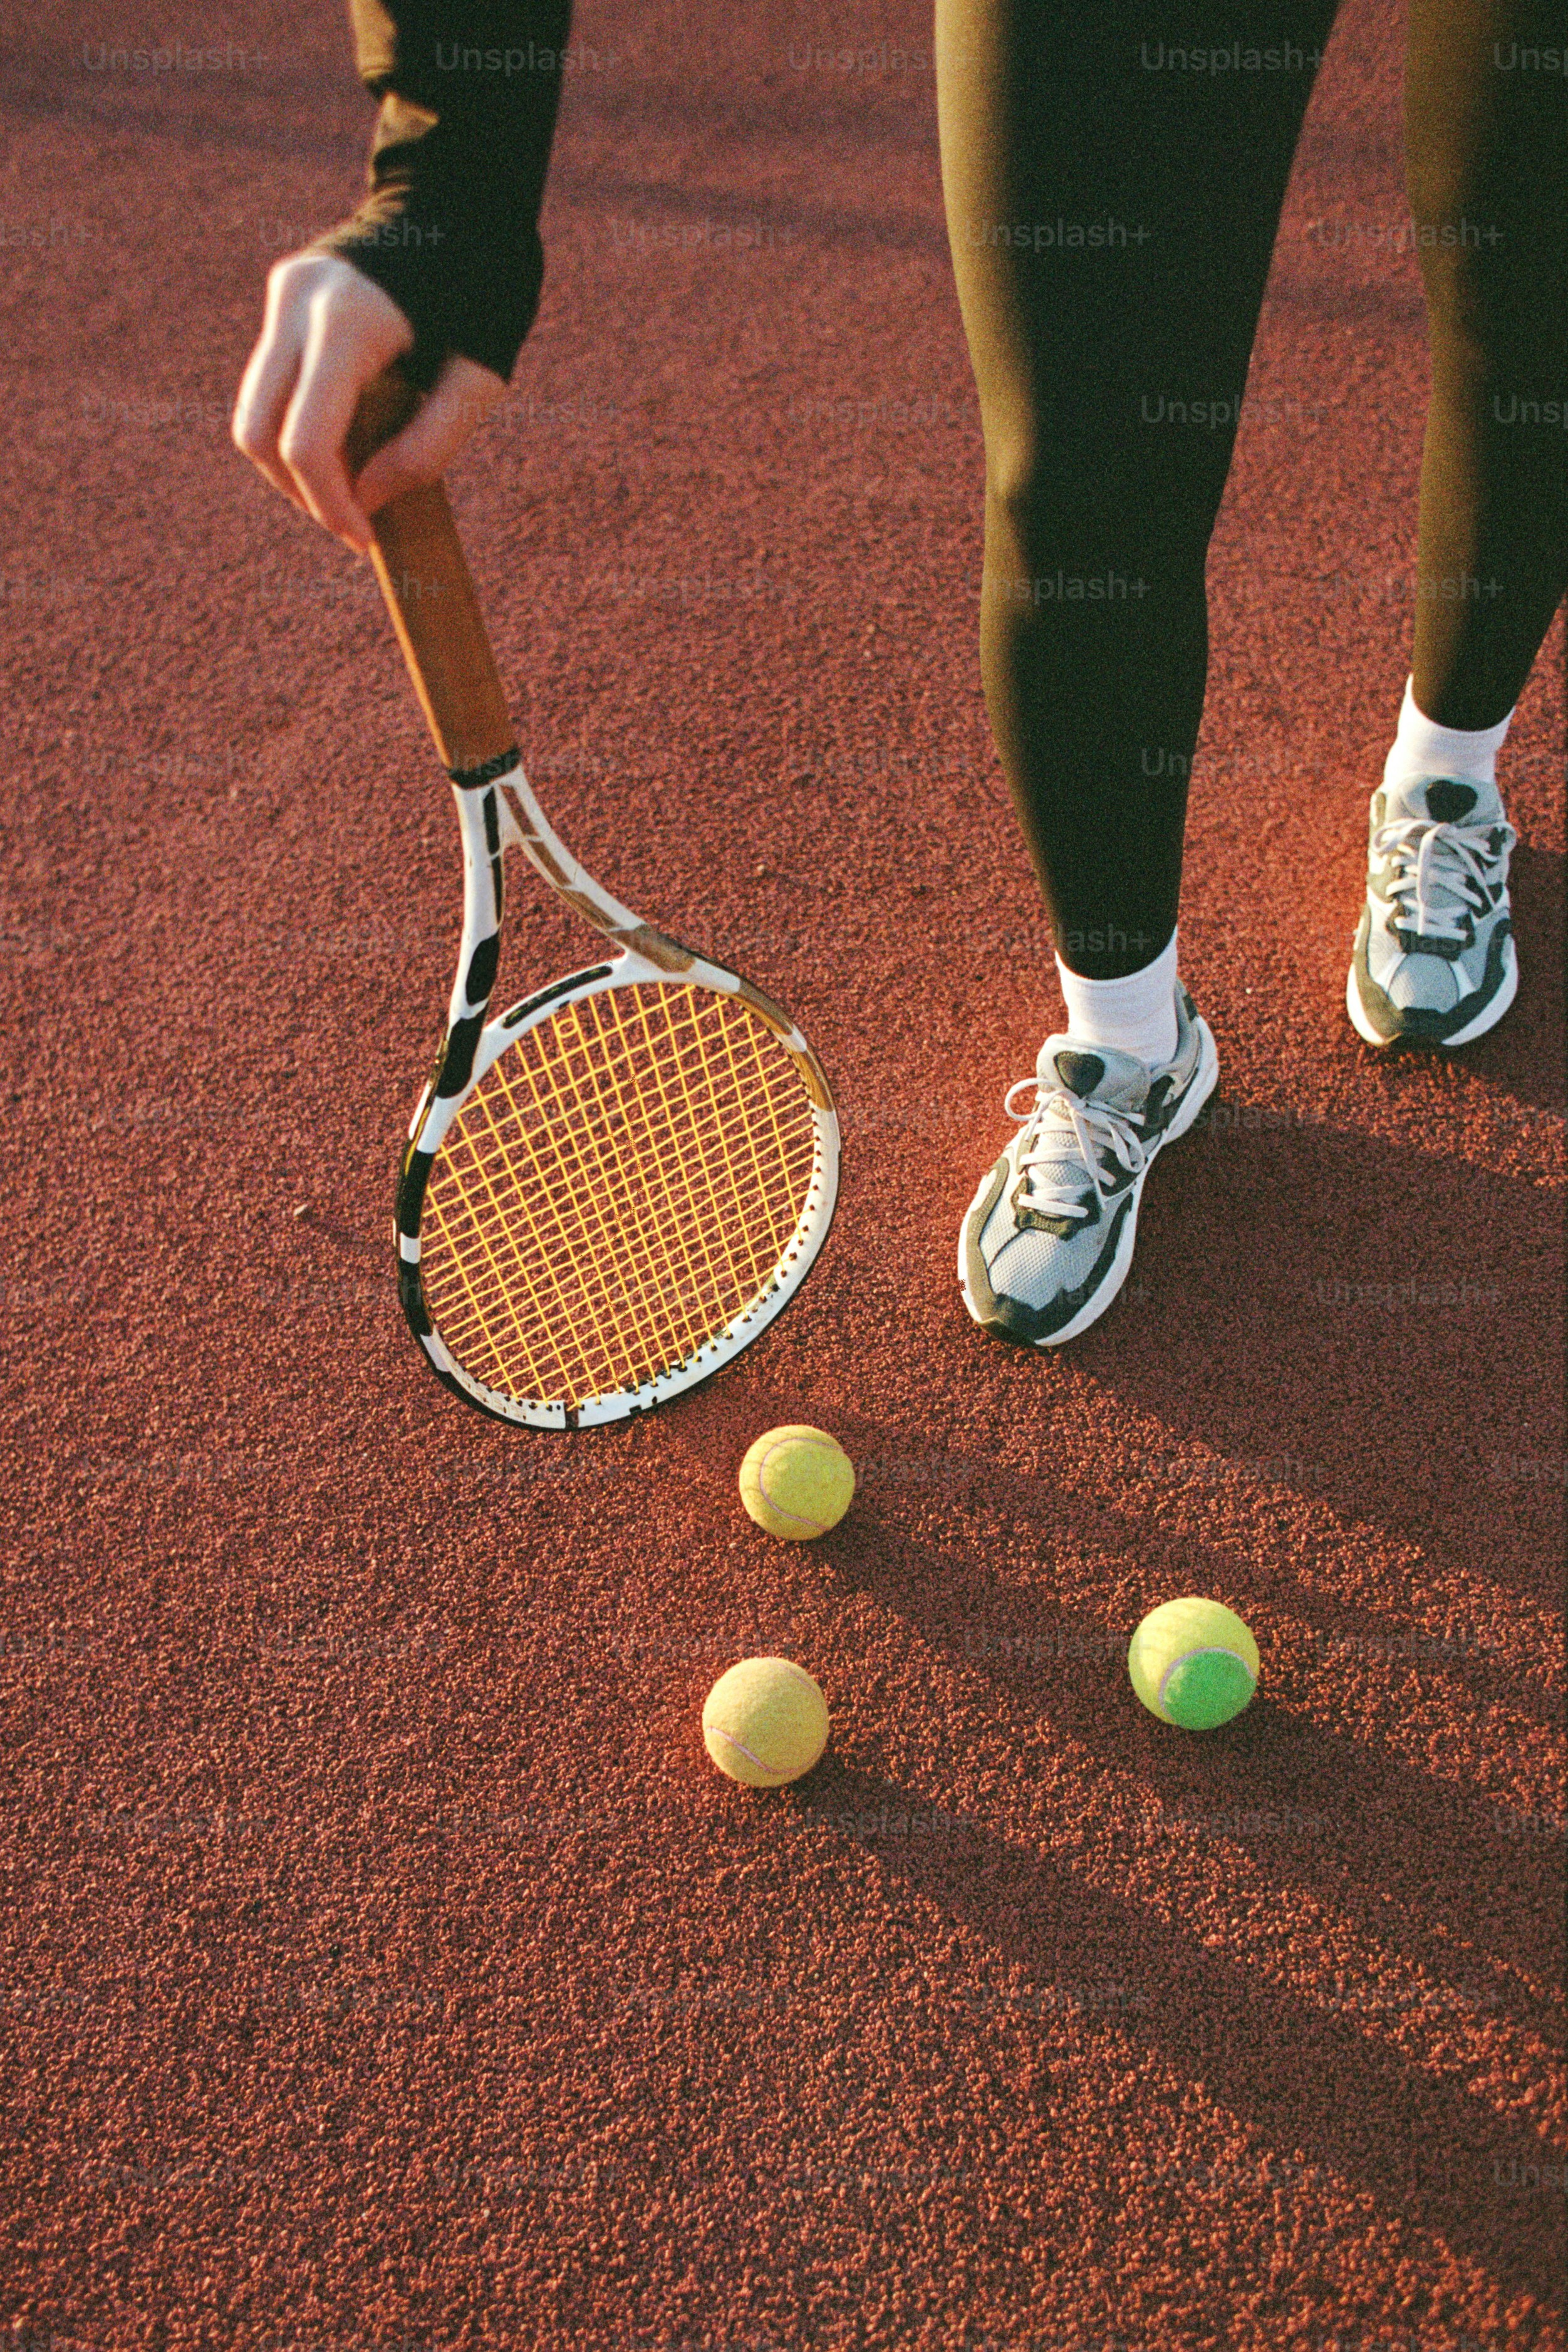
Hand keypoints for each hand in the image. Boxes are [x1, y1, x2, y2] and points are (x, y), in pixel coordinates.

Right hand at [232, 252, 507, 552]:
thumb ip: (430, 446)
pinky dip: (298, 426)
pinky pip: (271, 382)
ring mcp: (282, 293)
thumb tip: (367, 499)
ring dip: (291, 466)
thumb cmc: (486, 286)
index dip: (329, 504)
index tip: (365, 537)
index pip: (306, 442)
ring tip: (350, 489)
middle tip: (352, 522)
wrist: (463, 195)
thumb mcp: (481, 377)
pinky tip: (347, 442)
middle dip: (299, 493)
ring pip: (251, 411)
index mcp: (346, 321)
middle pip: (257, 432)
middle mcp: (297, 302)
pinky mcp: (284, 293)